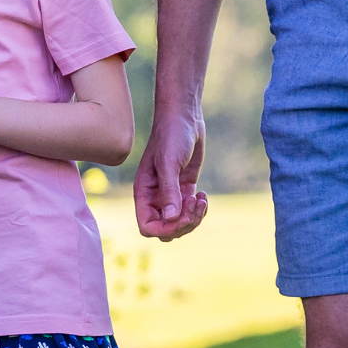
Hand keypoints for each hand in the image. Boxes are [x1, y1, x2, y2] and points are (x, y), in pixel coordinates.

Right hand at [133, 103, 208, 239]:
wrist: (183, 118)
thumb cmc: (171, 136)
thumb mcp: (168, 162)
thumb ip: (169, 191)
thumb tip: (171, 218)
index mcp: (144, 193)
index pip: (148, 227)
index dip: (165, 228)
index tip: (181, 214)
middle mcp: (155, 197)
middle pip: (166, 229)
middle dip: (184, 224)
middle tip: (195, 203)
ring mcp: (170, 194)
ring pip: (180, 223)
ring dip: (194, 218)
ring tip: (201, 199)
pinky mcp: (185, 189)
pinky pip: (190, 212)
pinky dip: (199, 210)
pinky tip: (203, 195)